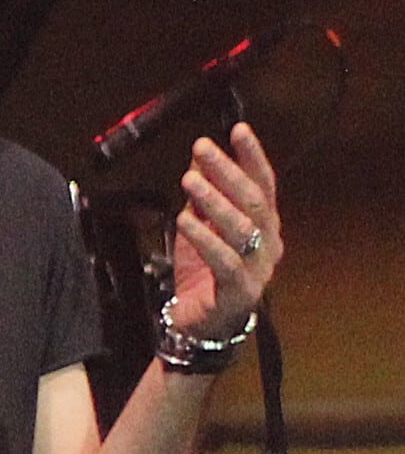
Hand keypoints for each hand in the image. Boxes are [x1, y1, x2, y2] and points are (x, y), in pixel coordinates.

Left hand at [166, 120, 281, 338]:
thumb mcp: (199, 226)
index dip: (252, 156)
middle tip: (203, 147)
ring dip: (214, 201)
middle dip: (228, 171)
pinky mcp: (241, 291)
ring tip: (188, 179)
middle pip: (254, 201)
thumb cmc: (202, 271)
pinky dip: (204, 239)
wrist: (200, 324)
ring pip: (242, 228)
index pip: (264, 183)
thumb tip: (200, 155)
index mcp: (264, 224)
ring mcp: (259, 268)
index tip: (238, 129)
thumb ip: (204, 194)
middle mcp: (269, 242)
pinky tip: (184, 220)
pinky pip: (225, 261)